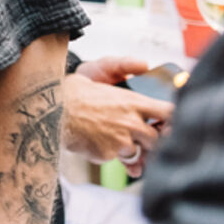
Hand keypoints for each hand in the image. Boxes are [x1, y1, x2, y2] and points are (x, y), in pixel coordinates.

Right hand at [65, 58, 171, 177]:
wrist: (48, 110)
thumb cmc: (71, 91)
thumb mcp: (98, 72)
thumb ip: (123, 69)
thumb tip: (144, 64)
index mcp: (132, 101)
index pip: (169, 113)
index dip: (175, 122)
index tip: (172, 125)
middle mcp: (130, 122)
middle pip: (158, 139)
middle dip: (153, 143)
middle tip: (145, 142)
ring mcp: (120, 140)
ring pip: (138, 153)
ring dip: (130, 153)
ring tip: (116, 147)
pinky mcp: (106, 154)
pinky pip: (113, 159)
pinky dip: (106, 156)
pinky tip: (93, 144)